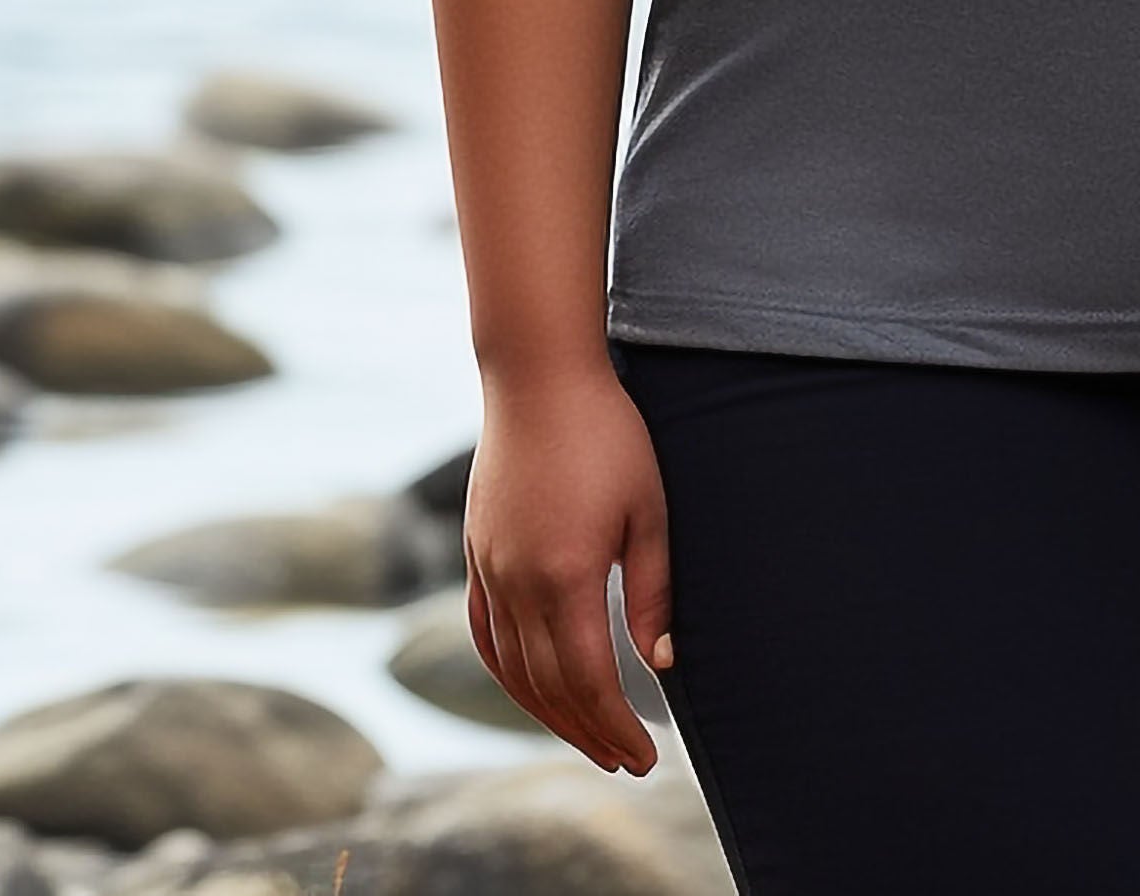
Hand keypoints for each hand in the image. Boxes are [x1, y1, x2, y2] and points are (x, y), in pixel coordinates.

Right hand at [464, 364, 675, 773]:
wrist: (539, 379)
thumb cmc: (608, 436)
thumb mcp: (650, 510)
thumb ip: (654, 591)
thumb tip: (662, 664)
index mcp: (567, 577)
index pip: (591, 680)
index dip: (618, 726)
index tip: (646, 756)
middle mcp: (518, 585)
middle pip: (550, 688)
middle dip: (589, 732)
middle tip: (624, 760)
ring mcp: (490, 572)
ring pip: (513, 671)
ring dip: (549, 714)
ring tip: (587, 736)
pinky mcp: (477, 556)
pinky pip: (485, 637)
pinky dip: (508, 675)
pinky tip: (531, 689)